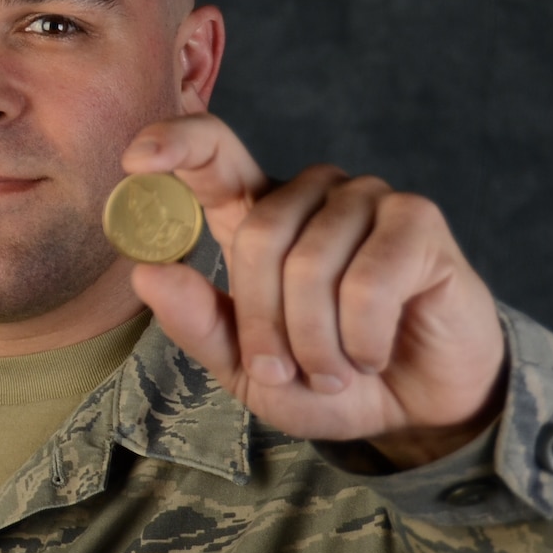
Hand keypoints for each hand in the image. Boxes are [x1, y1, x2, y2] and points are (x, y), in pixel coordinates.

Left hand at [122, 114, 506, 468]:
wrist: (413, 408)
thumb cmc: (325, 379)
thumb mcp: (246, 368)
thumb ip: (196, 323)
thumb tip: (145, 272)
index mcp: (259, 213)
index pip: (213, 151)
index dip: (175, 144)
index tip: (134, 162)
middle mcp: (311, 193)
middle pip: (260, 235)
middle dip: (265, 324)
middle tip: (287, 372)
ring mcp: (367, 199)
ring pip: (311, 264)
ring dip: (316, 343)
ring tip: (335, 370)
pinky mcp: (418, 220)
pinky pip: (368, 281)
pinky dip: (362, 338)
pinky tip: (374, 353)